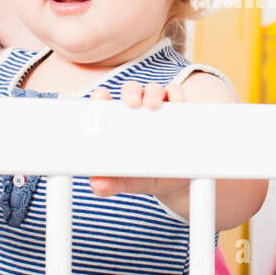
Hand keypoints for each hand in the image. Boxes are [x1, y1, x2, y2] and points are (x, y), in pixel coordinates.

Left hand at [87, 81, 189, 199]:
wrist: (175, 182)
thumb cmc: (144, 175)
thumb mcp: (127, 182)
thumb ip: (111, 183)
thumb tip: (97, 185)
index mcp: (117, 123)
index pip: (105, 102)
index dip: (100, 97)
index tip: (100, 99)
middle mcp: (137, 111)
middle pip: (130, 91)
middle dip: (130, 92)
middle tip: (131, 103)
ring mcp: (158, 109)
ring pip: (153, 89)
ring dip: (153, 93)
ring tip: (153, 105)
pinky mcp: (179, 111)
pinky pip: (176, 94)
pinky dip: (176, 95)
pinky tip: (176, 104)